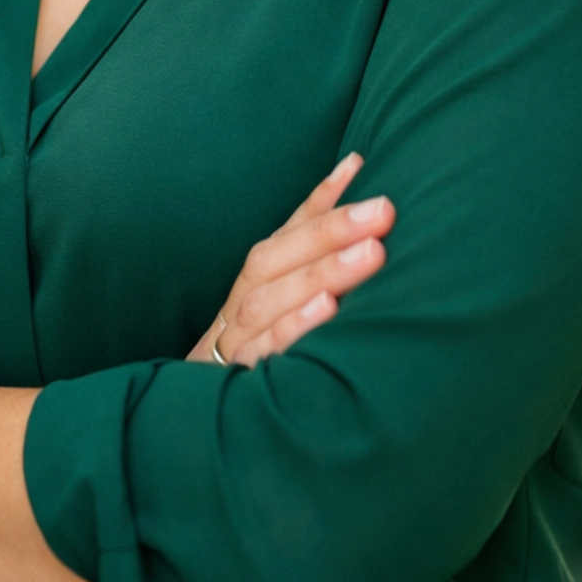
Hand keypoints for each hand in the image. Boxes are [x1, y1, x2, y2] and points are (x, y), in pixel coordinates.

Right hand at [188, 153, 393, 368]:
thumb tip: (355, 167)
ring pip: (270, 299)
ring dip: (320, 273)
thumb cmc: (260, 345)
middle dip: (331, 231)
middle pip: (278, 257)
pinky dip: (293, 328)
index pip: (287, 230)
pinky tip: (327, 310)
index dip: (322, 198)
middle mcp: (243, 301)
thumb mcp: (281, 296)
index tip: (360, 164)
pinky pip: (263, 351)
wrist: (197, 416)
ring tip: (370, 255)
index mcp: (256, 279)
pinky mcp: (237, 378)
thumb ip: (314, 245)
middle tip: (384, 212)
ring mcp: (236, 340)